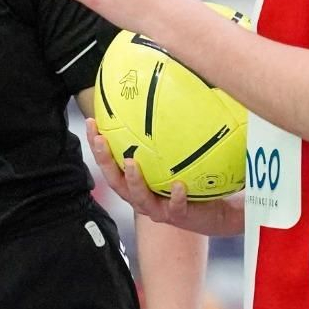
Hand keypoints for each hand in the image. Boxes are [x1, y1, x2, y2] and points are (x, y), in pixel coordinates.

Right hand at [86, 119, 241, 235]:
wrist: (217, 210)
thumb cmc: (194, 179)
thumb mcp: (180, 153)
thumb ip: (169, 132)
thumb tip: (169, 91)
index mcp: (135, 180)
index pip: (110, 161)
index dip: (96, 144)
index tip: (92, 122)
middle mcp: (141, 195)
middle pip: (114, 179)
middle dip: (105, 159)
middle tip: (100, 139)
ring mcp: (157, 208)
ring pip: (138, 197)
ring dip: (132, 180)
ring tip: (132, 163)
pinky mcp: (178, 218)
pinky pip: (175, 208)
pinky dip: (176, 197)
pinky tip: (179, 185)